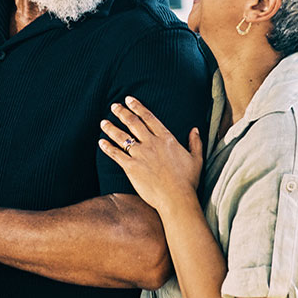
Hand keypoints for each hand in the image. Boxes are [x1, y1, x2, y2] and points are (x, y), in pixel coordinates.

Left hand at [98, 96, 202, 214]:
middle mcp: (152, 143)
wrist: (177, 198)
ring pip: (122, 137)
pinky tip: (101, 142)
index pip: (149, 118)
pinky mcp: (131, 167)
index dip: (138, 107)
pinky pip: (116, 154)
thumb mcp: (196, 159)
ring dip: (111, 128)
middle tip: (114, 106)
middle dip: (122, 113)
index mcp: (166, 139)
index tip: (129, 100)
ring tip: (103, 122)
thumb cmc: (188, 181)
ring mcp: (140, 154)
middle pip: (133, 123)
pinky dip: (108, 147)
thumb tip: (195, 129)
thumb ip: (195, 142)